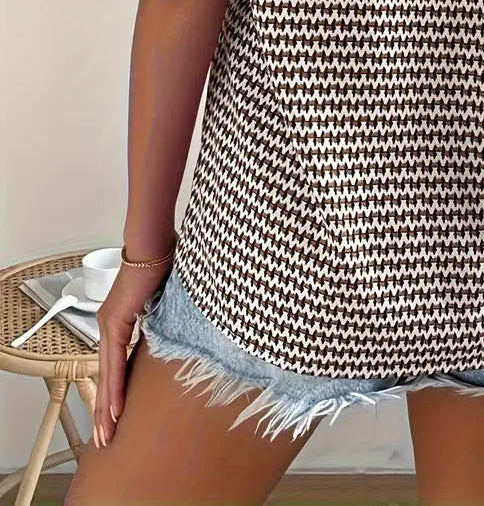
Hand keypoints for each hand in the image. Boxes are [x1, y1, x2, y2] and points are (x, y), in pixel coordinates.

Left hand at [92, 257, 172, 449]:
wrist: (154, 243)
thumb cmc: (163, 262)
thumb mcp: (167, 299)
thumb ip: (167, 316)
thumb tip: (181, 327)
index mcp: (121, 320)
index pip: (115, 364)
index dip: (114, 391)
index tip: (116, 416)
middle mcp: (110, 324)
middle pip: (106, 375)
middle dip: (106, 410)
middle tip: (105, 438)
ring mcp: (110, 324)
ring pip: (107, 374)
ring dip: (107, 406)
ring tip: (107, 433)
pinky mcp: (115, 322)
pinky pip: (114, 362)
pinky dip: (114, 387)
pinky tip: (113, 409)